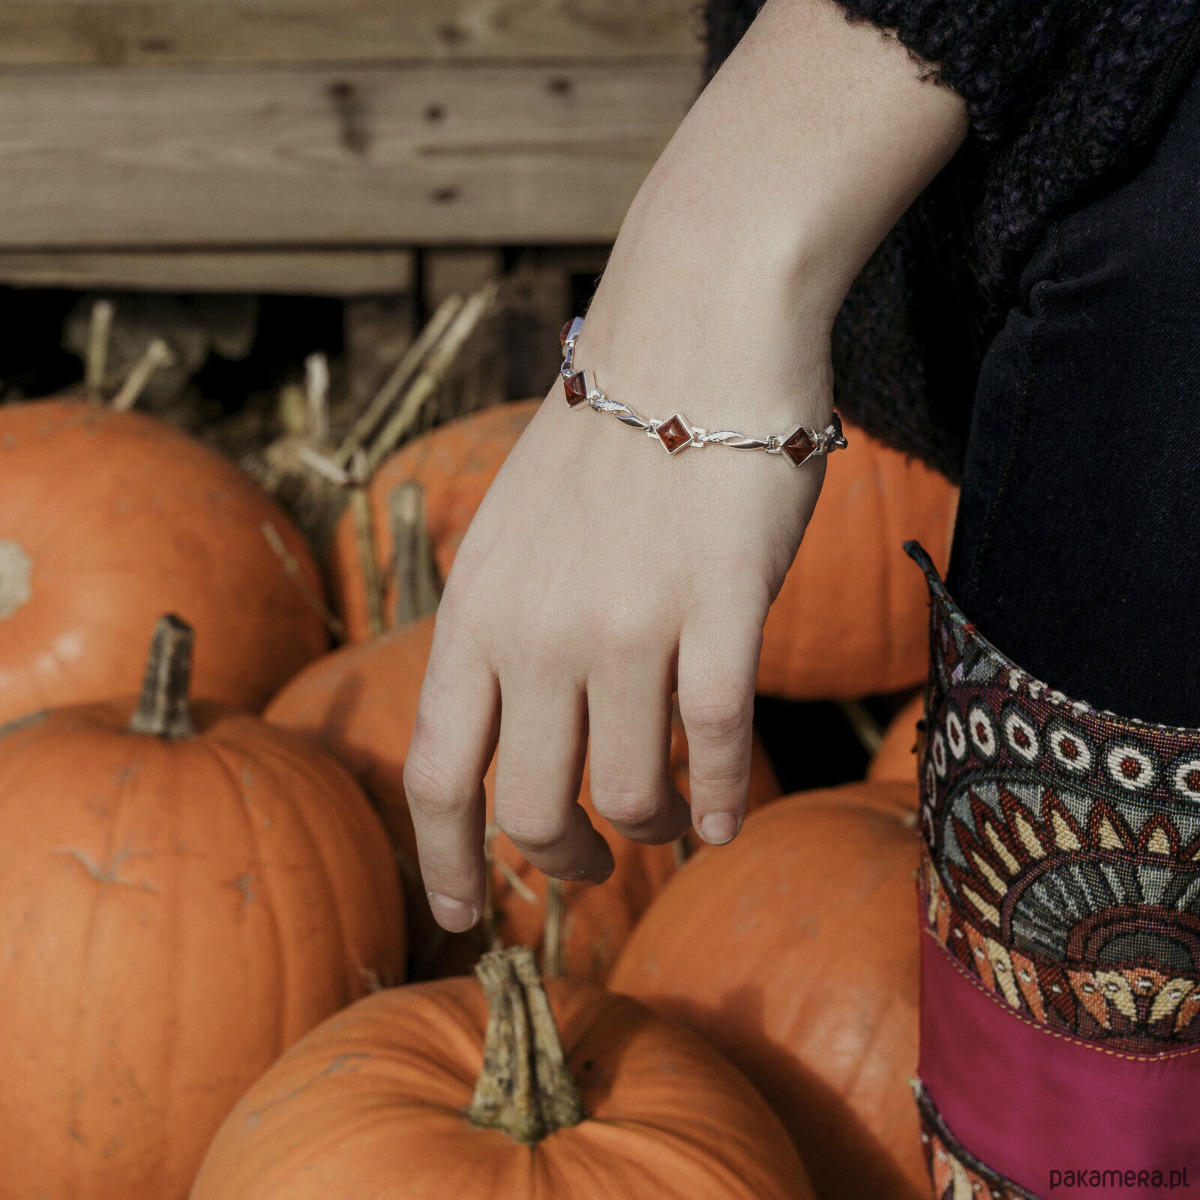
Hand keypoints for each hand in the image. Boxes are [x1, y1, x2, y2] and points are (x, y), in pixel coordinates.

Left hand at [402, 0, 967, 931]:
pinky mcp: (718, 605)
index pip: (435, 771)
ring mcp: (626, 621)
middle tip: (591, 868)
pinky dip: (725, 798)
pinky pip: (717, 742)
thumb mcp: (515, 533)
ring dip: (652, 827)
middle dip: (561, 863)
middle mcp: (535, 629)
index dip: (440, 862)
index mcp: (474, 611)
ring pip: (630, 790)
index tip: (459, 917)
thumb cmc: (606, 433)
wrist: (690, 327)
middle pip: (530, 808)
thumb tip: (525, 731)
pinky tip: (731, 817)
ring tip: (674, 822)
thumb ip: (506, 631)